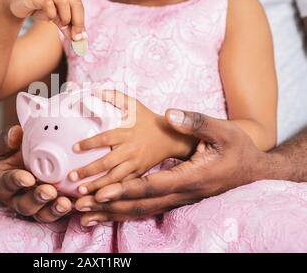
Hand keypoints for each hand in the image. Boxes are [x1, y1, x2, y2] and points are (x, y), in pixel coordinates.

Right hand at [0, 125, 71, 221]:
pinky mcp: (52, 209)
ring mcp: (36, 207)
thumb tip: (14, 133)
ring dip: (54, 210)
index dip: (17, 182)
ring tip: (65, 203)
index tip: (28, 178)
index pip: (8, 183)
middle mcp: (18, 199)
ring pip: (43, 213)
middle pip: (26, 204)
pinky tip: (80, 202)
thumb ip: (9, 140)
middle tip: (49, 192)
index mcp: (4, 183)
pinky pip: (61, 213)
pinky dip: (70, 209)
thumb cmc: (17, 153)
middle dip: (38, 199)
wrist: (33, 160)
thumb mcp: (9, 145)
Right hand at [2, 0, 85, 39]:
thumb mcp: (56, 16)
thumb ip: (67, 24)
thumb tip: (79, 37)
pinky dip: (51, 15)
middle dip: (77, 22)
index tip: (81, 37)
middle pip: (75, 3)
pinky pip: (49, 5)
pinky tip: (48, 19)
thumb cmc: (38, 7)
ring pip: (64, 3)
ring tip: (61, 26)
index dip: (81, 21)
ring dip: (65, 18)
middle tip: (75, 37)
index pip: (79, 4)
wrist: (15, 2)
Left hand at [70, 90, 194, 194]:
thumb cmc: (147, 120)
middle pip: (108, 163)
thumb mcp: (133, 104)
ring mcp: (135, 164)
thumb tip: (94, 90)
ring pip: (115, 179)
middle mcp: (130, 150)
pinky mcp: (138, 174)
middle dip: (89, 171)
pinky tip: (97, 198)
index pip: (106, 138)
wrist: (171, 137)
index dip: (90, 143)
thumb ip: (114, 96)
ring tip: (81, 191)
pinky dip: (111, 193)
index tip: (75, 147)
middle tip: (72, 176)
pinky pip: (124, 186)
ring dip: (97, 187)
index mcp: (127, 133)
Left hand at [75, 109, 270, 224]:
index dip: (127, 189)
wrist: (251, 169)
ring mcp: (178, 200)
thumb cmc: (236, 148)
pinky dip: (124, 214)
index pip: (153, 186)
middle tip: (81, 205)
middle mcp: (181, 193)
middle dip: (109, 205)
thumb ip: (196, 122)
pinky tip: (106, 216)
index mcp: (191, 177)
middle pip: (140, 204)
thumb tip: (170, 114)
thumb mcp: (222, 130)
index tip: (102, 190)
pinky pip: (145, 210)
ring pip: (141, 211)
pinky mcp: (174, 199)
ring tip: (84, 215)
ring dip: (112, 214)